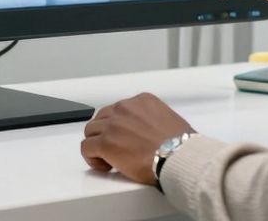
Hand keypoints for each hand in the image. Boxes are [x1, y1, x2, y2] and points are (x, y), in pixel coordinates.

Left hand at [80, 92, 194, 184]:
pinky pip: (86, 147)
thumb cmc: (180, 145)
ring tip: (109, 159)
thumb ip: (152, 119)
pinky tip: (105, 166)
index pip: (119, 109)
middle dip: (105, 134)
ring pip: (91, 131)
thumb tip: (148, 133)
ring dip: (97, 145)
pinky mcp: (105, 143)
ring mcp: (113, 125)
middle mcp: (125, 108)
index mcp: (142, 101)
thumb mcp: (168, 119)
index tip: (125, 138)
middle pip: (102, 118)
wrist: (178, 157)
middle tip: (116, 149)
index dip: (119, 126)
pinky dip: (92, 158)